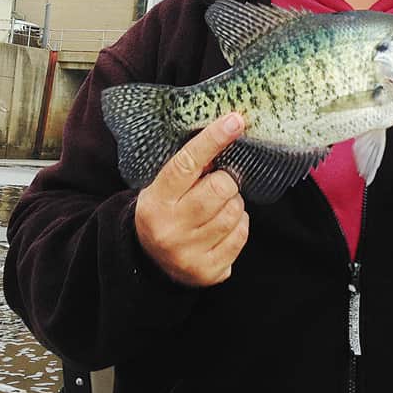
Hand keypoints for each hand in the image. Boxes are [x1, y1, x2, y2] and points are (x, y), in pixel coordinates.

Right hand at [134, 112, 248, 286]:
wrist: (150, 262)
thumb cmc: (165, 212)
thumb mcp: (165, 188)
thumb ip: (190, 167)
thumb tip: (227, 133)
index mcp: (156, 202)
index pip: (187, 164)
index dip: (212, 140)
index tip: (235, 120)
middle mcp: (170, 230)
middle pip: (220, 188)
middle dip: (226, 181)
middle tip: (219, 184)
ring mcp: (189, 254)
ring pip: (235, 211)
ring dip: (234, 203)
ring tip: (218, 207)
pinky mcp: (209, 271)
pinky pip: (242, 234)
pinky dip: (239, 224)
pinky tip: (223, 226)